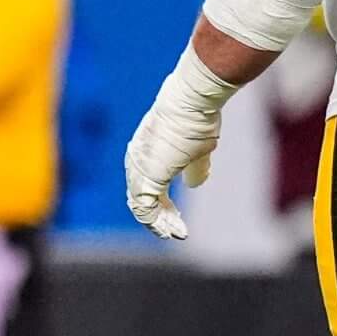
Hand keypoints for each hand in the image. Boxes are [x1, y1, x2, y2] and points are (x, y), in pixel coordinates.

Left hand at [124, 52, 235, 240]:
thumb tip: (195, 182)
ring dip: (160, 223)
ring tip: (177, 233)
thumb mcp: (198, 150)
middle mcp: (137, 161)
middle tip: (176, 231)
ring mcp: (139, 168)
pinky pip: (144, 208)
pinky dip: (156, 223)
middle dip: (160, 218)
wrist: (191, 102)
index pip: (147, 186)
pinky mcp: (145, 176)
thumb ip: (195, 167)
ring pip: (142, 206)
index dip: (162, 205)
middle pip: (141, 198)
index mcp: (147, 154)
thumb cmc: (196, 120)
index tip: (177, 218)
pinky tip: (172, 230)